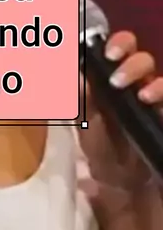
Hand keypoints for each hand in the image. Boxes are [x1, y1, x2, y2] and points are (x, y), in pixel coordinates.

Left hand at [78, 30, 162, 204]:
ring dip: (147, 76)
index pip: (119, 50)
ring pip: (159, 76)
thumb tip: (74, 76)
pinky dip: (161, 92)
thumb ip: (81, 103)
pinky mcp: (162, 116)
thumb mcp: (86, 128)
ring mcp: (154, 100)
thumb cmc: (102, 150)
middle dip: (129, 56)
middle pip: (140, 57)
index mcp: (113, 81)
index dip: (114, 43)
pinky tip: (150, 100)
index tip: (104, 52)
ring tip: (137, 92)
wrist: (122, 186)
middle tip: (114, 67)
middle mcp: (137, 85)